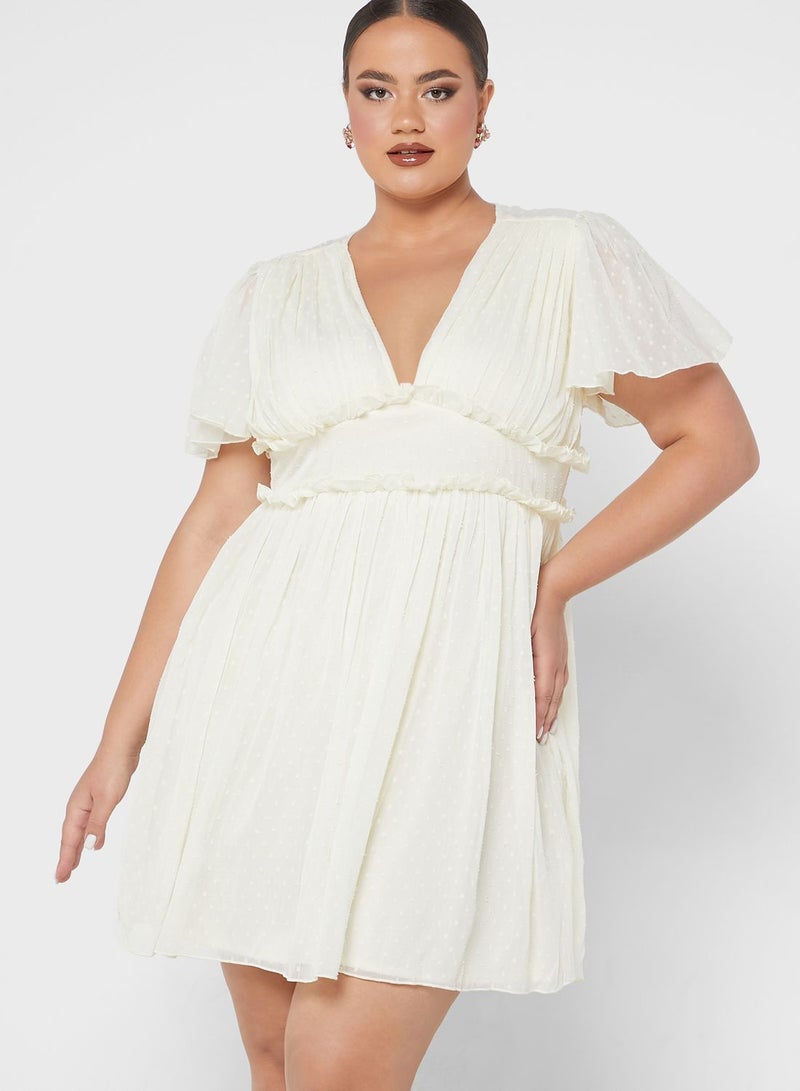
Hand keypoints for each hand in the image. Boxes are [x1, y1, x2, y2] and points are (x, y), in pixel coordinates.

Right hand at [55, 745, 139, 883]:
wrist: (121, 747)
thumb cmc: (113, 770)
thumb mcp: (107, 800)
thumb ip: (98, 824)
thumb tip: (89, 847)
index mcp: (77, 808)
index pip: (69, 840)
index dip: (65, 860)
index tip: (60, 879)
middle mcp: (79, 806)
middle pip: (70, 837)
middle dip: (66, 858)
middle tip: (62, 878)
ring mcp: (88, 802)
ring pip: (79, 831)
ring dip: (75, 848)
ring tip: (73, 865)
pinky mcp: (99, 797)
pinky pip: (89, 823)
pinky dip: (86, 835)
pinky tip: (91, 840)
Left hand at [530, 589, 568, 743]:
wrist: (552, 592)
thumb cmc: (532, 610)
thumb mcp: (520, 635)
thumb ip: (517, 658)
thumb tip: (514, 680)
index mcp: (546, 662)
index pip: (542, 697)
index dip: (539, 716)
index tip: (535, 733)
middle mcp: (557, 664)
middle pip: (552, 699)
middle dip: (547, 720)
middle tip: (541, 739)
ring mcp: (561, 660)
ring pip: (558, 692)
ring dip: (553, 711)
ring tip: (549, 727)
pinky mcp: (561, 654)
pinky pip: (560, 681)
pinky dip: (557, 696)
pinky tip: (554, 699)